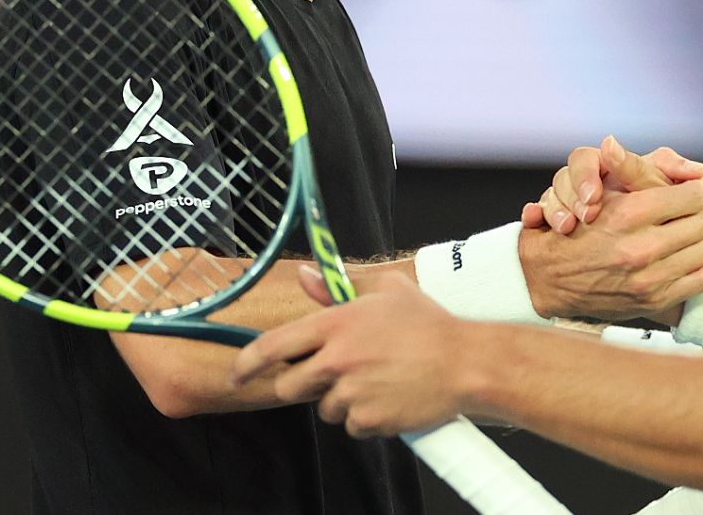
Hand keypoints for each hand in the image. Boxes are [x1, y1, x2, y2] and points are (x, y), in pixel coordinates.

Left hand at [232, 268, 467, 438]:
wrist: (466, 363)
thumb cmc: (428, 325)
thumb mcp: (385, 291)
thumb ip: (338, 287)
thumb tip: (305, 275)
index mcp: (336, 324)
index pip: (273, 346)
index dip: (247, 363)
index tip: (237, 373)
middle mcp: (337, 359)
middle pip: (289, 386)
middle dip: (303, 384)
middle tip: (332, 374)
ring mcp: (351, 392)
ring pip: (324, 408)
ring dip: (342, 400)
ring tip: (377, 380)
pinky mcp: (368, 419)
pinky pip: (352, 426)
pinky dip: (366, 418)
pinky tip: (389, 397)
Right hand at [517, 139, 702, 321]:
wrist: (544, 280)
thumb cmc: (570, 230)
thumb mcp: (593, 190)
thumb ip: (623, 168)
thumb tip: (622, 145)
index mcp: (629, 215)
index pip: (693, 195)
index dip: (697, 188)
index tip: (693, 188)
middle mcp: (642, 248)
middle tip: (698, 208)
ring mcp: (650, 279)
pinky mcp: (655, 300)